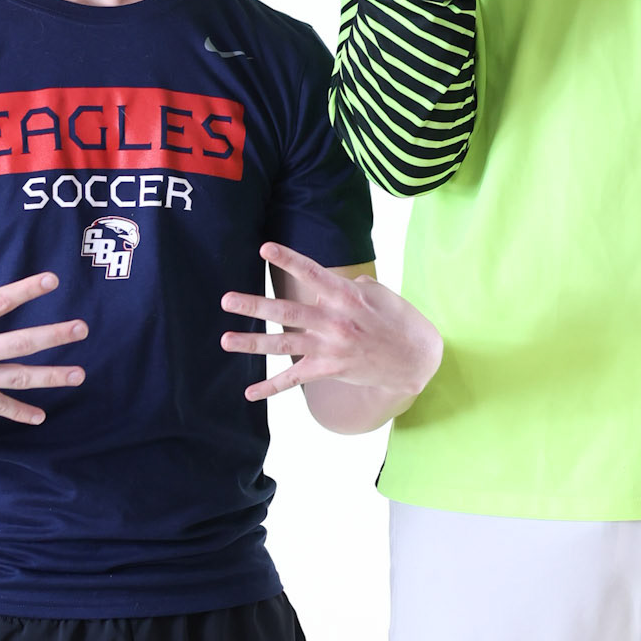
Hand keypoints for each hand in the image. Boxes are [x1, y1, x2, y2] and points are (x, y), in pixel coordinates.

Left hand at [220, 243, 441, 406]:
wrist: (414, 359)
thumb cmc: (396, 319)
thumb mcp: (377, 294)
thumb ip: (346, 286)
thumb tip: (324, 285)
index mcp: (345, 297)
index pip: (312, 274)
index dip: (288, 260)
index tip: (264, 248)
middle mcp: (334, 323)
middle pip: (287, 313)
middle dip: (254, 306)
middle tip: (226, 300)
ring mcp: (329, 349)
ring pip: (283, 346)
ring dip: (252, 343)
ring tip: (225, 339)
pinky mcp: (328, 370)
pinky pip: (294, 380)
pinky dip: (270, 388)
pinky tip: (249, 392)